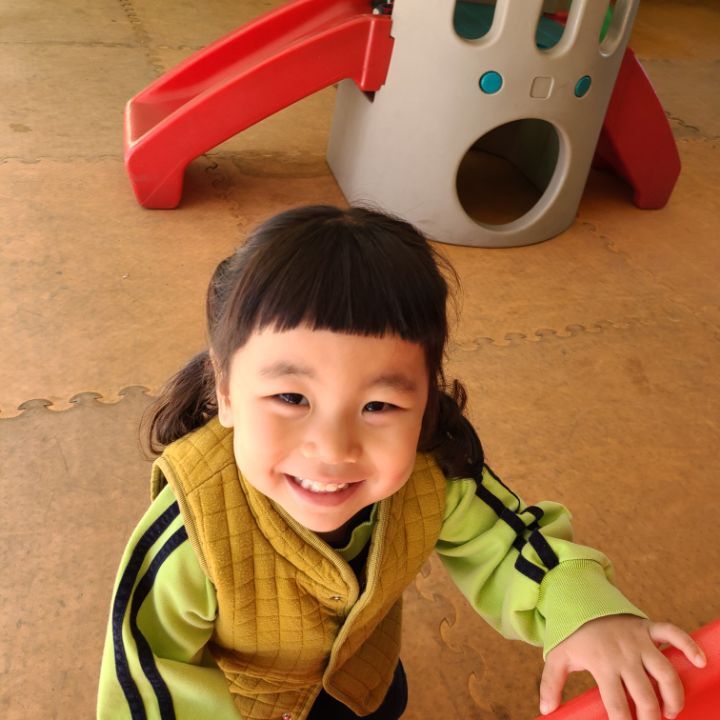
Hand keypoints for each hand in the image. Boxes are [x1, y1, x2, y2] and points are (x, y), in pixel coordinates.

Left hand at [539, 615, 705, 719]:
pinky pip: (672, 633)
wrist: (579, 599)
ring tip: (671, 712)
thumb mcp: (558, 657)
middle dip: (651, 716)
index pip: (616, 703)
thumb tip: (546, 710)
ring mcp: (638, 640)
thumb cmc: (572, 634)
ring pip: (664, 671)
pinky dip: (688, 645)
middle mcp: (623, 654)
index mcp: (601, 664)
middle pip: (644, 694)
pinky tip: (700, 661)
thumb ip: (551, 684)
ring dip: (673, 695)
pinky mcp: (647, 627)